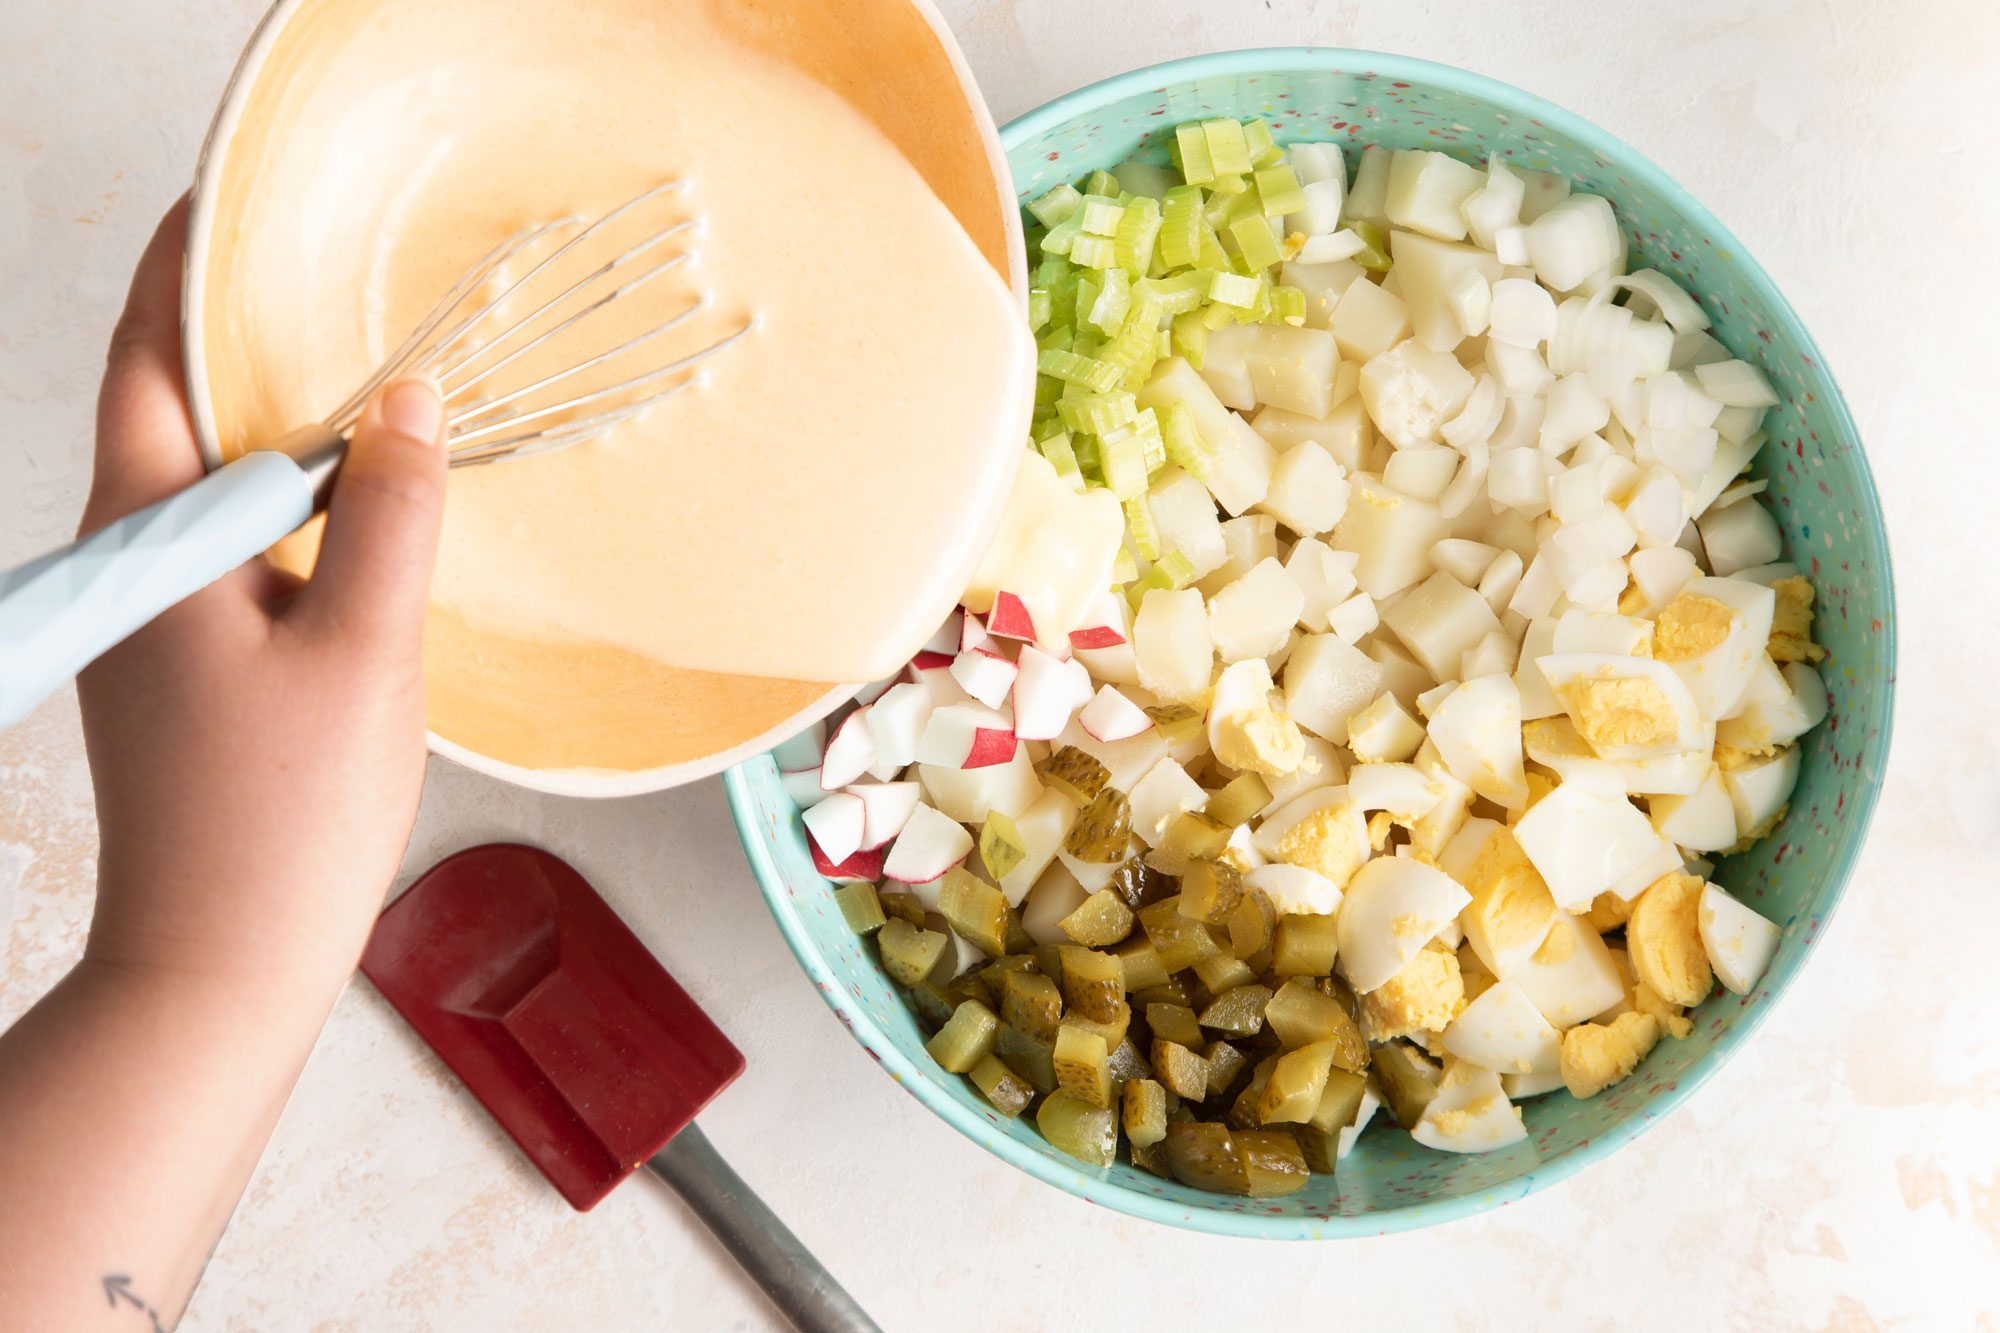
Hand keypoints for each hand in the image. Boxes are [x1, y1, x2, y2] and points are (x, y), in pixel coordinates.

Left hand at [76, 198, 448, 1003]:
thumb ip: (389, 511)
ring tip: (371, 380)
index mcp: (151, 538)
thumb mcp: (365, 649)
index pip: (148, 357)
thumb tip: (408, 395)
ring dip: (279, 425)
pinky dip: (294, 506)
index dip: (188, 268)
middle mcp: (133, 564)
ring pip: (214, 484)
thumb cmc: (283, 818)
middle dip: (243, 334)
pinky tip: (361, 513)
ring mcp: (154, 621)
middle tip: (338, 280)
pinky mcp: (185, 670)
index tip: (242, 203)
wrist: (217, 970)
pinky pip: (238, 548)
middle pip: (175, 410)